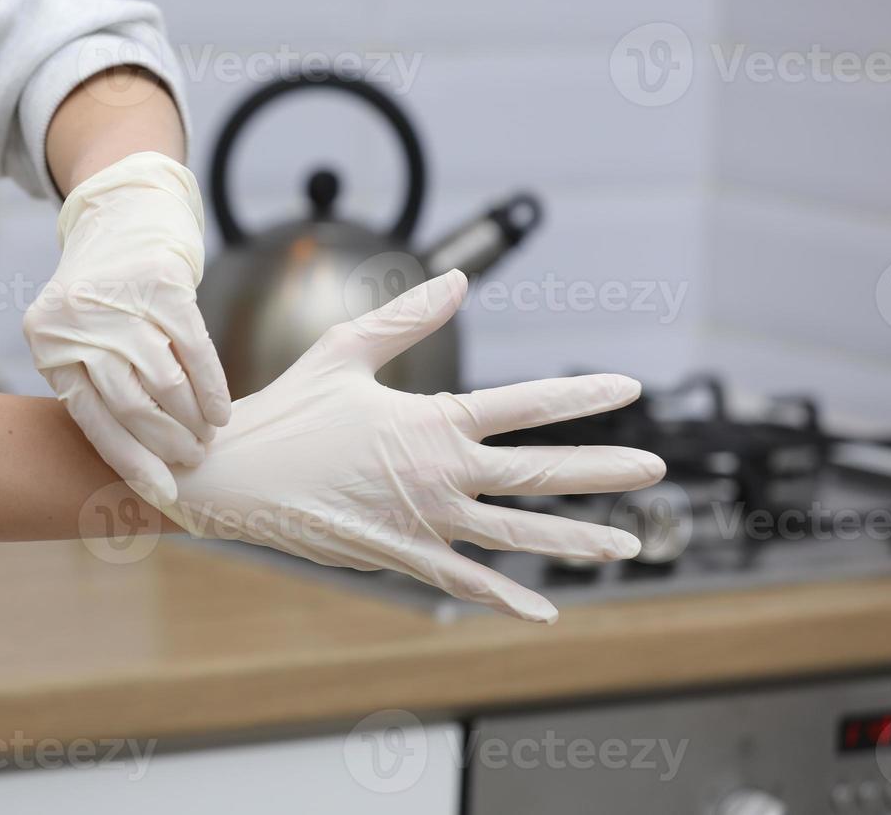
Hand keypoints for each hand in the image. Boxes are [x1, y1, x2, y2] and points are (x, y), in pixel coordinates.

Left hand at [25, 152, 231, 506]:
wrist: (123, 211)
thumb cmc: (105, 292)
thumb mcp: (80, 335)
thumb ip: (97, 384)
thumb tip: (138, 463)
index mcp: (48, 344)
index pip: (91, 419)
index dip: (131, 463)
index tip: (163, 495)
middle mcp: (77, 321)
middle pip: (130, 404)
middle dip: (167, 444)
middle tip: (193, 462)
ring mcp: (120, 300)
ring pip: (165, 381)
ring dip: (193, 420)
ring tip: (207, 438)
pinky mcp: (162, 281)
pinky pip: (194, 349)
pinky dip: (212, 387)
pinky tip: (222, 411)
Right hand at [159, 270, 664, 622]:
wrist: (233, 478)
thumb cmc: (287, 409)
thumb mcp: (344, 350)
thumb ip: (406, 318)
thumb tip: (458, 280)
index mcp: (432, 420)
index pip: (524, 404)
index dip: (581, 395)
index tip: (630, 388)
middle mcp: (439, 473)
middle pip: (539, 473)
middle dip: (604, 470)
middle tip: (657, 468)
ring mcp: (424, 521)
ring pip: (517, 534)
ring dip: (575, 538)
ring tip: (627, 543)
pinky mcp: (401, 556)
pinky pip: (465, 582)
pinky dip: (505, 597)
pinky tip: (543, 609)